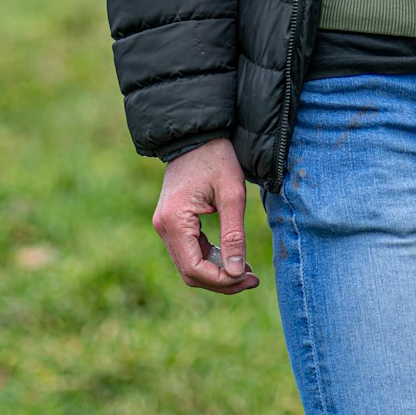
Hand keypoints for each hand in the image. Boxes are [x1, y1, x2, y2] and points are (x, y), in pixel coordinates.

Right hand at [152, 138, 259, 293]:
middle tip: (252, 278)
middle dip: (221, 280)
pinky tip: (232, 257)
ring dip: (216, 272)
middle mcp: (163, 227)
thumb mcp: (232, 195)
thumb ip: (233, 235)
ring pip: (189, 265)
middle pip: (190, 272)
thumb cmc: (217, 158)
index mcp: (175, 222)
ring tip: (246, 270)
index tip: (248, 277)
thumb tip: (235, 272)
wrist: (198, 134)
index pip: (194, 269)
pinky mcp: (172, 222)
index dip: (222, 280)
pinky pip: (189, 251)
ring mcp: (165, 225)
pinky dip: (210, 258)